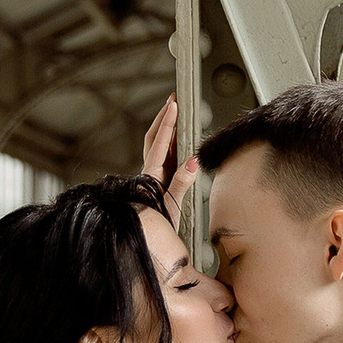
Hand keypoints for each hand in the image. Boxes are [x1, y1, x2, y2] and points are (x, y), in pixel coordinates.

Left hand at [140, 95, 197, 222]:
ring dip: (167, 128)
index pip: (160, 143)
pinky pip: (165, 157)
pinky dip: (172, 143)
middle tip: (173, 100)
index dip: (167, 122)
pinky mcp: (160, 183)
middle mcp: (150, 174)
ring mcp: (154, 177)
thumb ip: (182, 182)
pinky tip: (180, 140)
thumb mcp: (173, 205)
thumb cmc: (159, 226)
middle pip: (154, 138)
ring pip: (159, 146)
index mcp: (151, 176)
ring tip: (177, 113)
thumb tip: (192, 161)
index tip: (173, 105)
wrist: (150, 242)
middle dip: (163, 118)